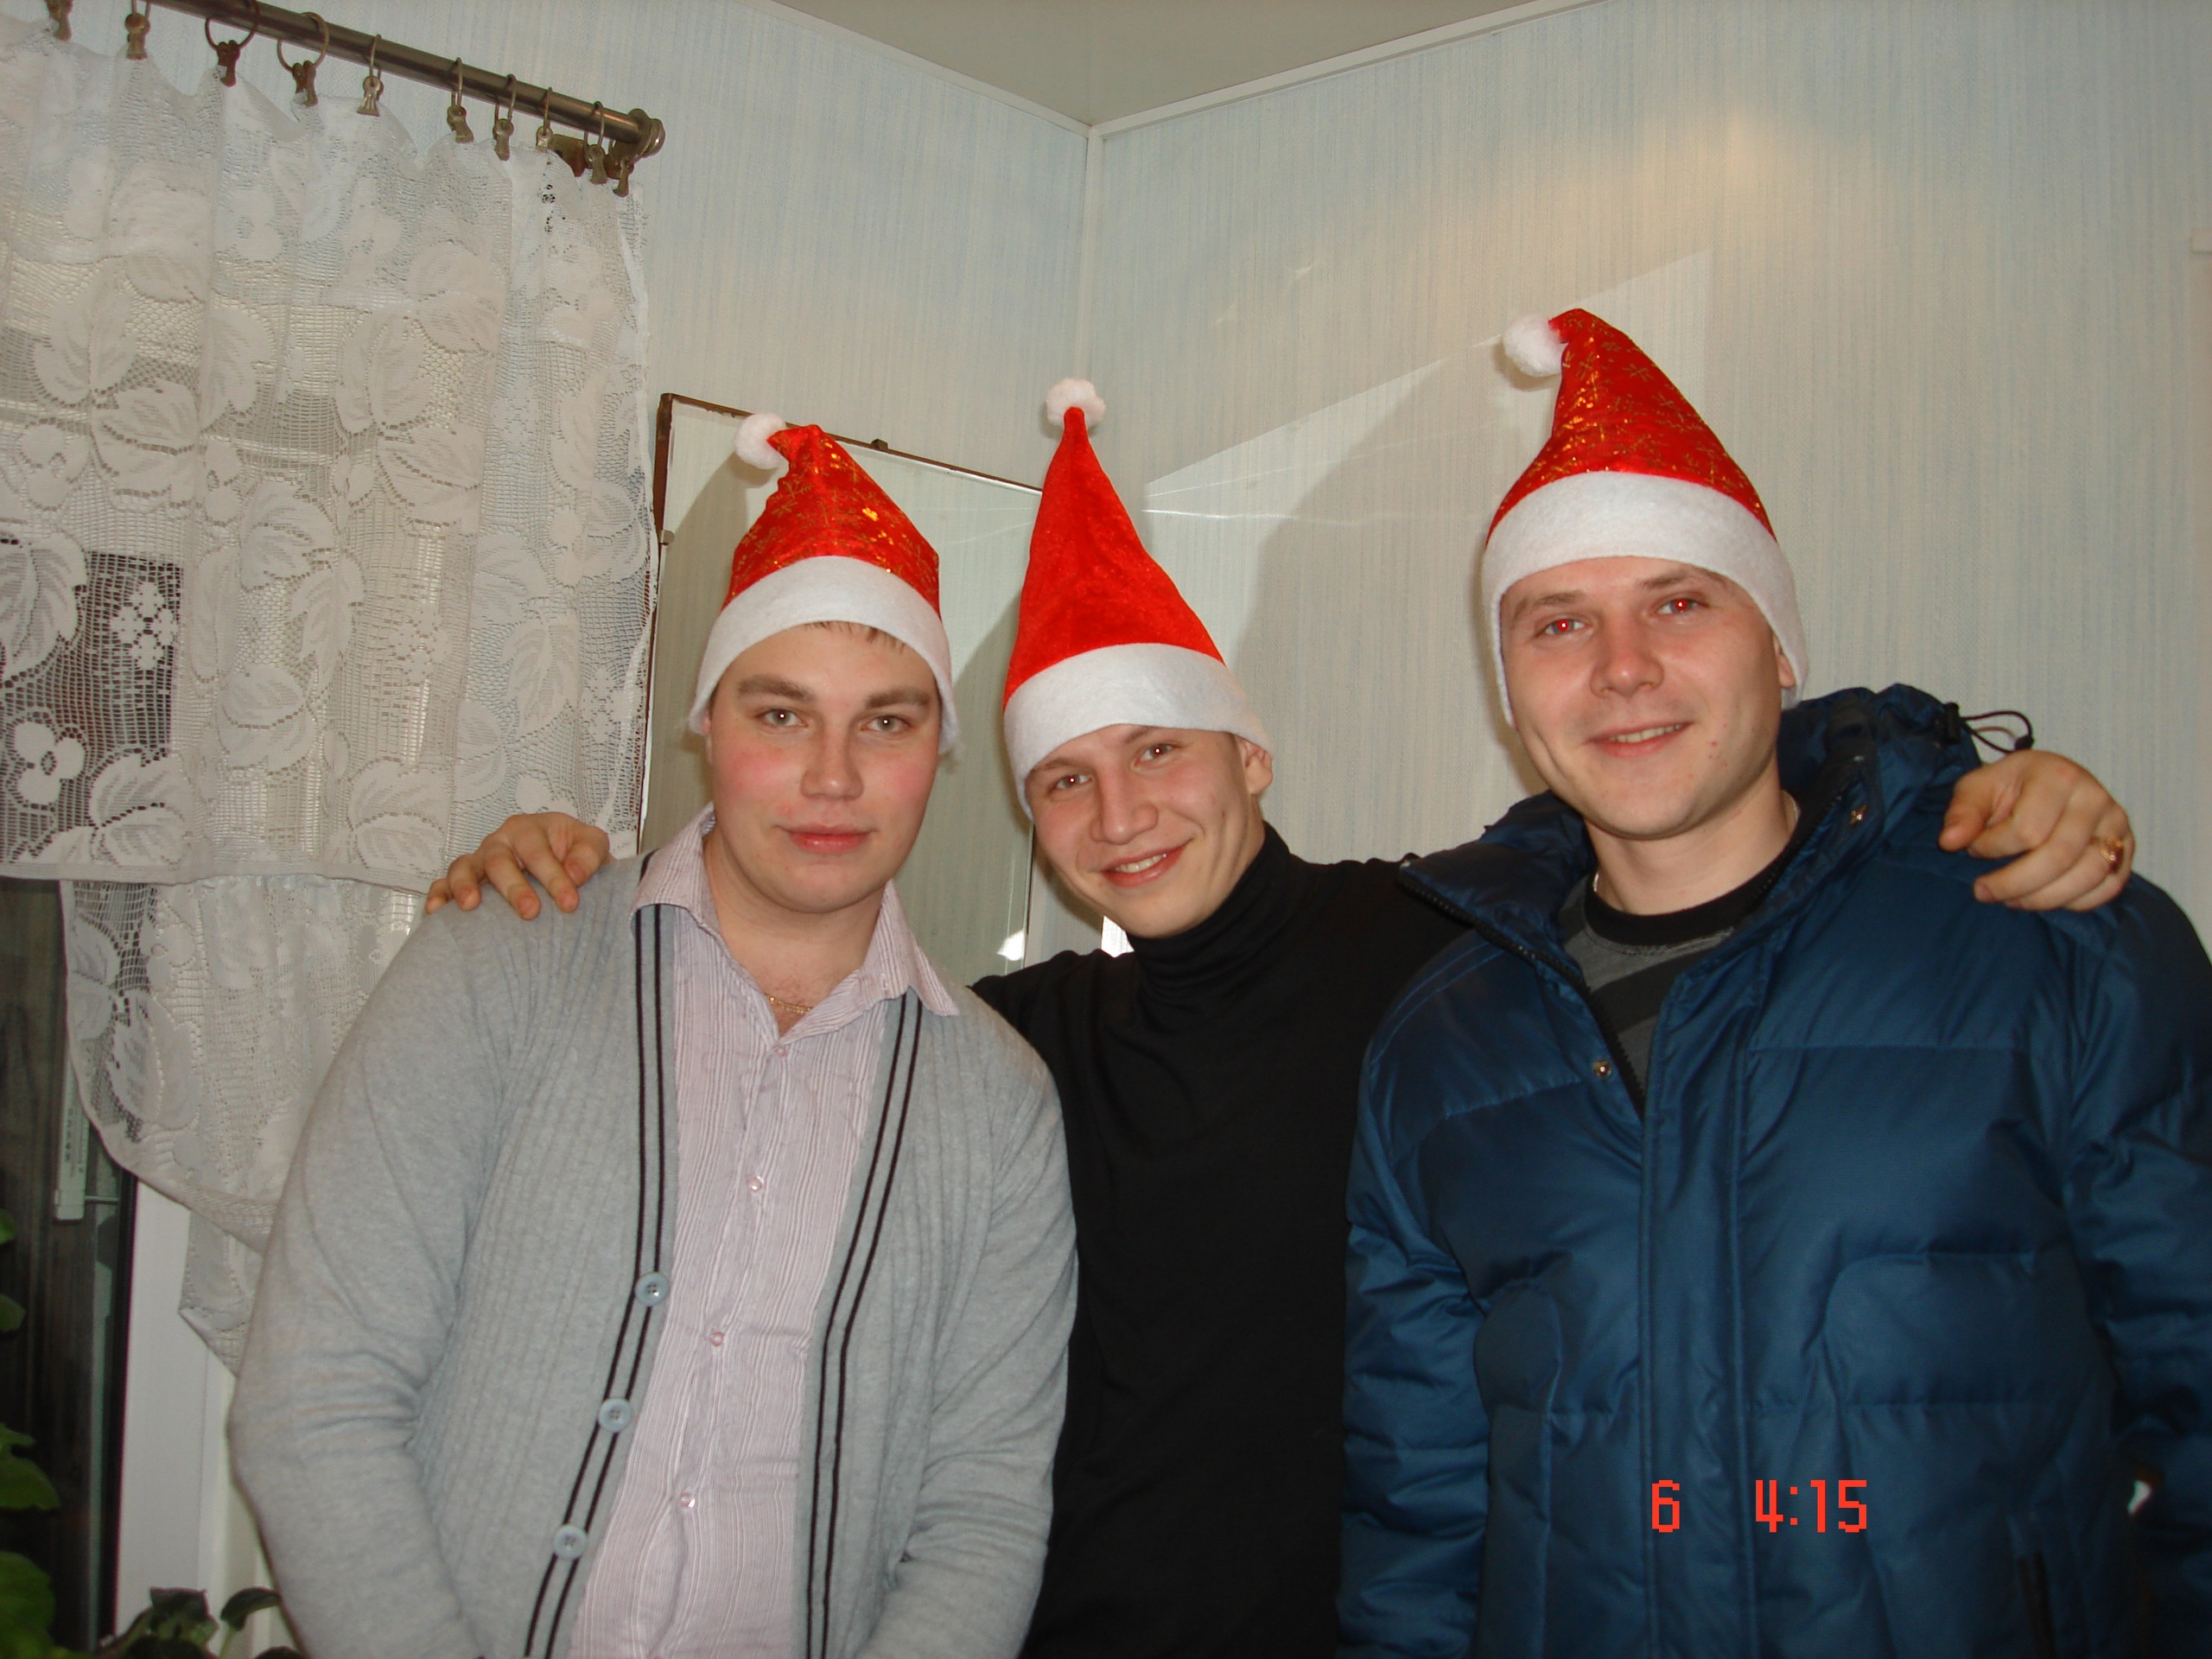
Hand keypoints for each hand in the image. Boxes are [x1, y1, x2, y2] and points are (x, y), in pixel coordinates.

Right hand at [424, 813, 610, 918]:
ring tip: (470, 905)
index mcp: (531, 829)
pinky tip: (435, 911)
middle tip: (530, 912)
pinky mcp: (465, 879)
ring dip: (465, 885)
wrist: (565, 866)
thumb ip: (589, 854)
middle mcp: (501, 841)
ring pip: (464, 867)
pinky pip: (442, 883)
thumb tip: (575, 875)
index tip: (569, 903)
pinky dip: (438, 894)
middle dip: (514, 887)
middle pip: (500, 861)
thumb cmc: (575, 855)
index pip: (539, 852)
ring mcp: (479, 860)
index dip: (554, 877)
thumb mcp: (592, 845)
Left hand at [1939, 749, 2131, 911]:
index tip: (1973, 849)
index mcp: (2058, 776)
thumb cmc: (2010, 787)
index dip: (1993, 848)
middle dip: (2014, 883)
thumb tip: (1949, 841)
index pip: (2027, 829)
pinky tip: (2044, 899)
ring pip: (2087, 876)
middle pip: (2058, 856)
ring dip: (2043, 898)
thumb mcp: (1977, 788)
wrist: (2048, 782)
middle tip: (1983, 892)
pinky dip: (2076, 902)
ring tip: (2011, 900)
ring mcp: (2116, 824)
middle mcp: (2095, 798)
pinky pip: (2109, 887)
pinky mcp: (2125, 848)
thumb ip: (1962, 813)